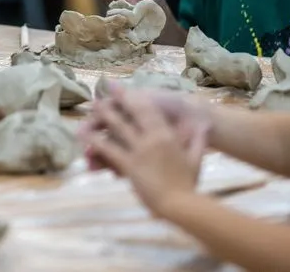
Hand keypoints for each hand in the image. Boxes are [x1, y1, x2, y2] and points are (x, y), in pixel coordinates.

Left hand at [82, 87, 207, 215]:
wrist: (181, 203)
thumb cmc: (189, 182)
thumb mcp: (196, 157)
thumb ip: (199, 139)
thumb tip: (206, 125)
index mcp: (166, 135)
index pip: (147, 110)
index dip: (132, 97)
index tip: (119, 87)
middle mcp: (151, 139)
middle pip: (129, 114)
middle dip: (114, 102)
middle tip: (99, 95)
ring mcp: (139, 151)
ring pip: (117, 128)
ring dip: (102, 116)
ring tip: (90, 109)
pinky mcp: (130, 165)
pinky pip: (109, 150)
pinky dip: (95, 141)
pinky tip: (83, 136)